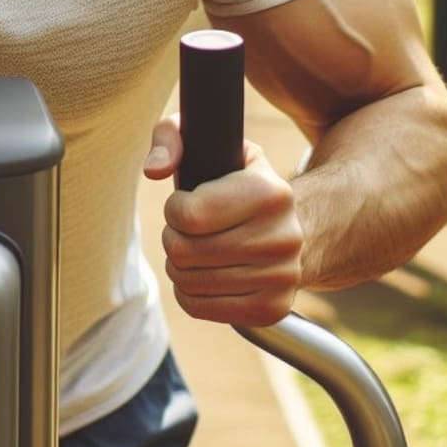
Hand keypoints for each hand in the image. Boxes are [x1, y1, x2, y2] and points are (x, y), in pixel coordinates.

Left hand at [143, 115, 302, 326]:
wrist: (293, 225)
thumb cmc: (236, 179)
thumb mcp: (210, 141)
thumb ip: (171, 136)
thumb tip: (154, 170)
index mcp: (269, 192)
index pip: (189, 215)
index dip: (174, 209)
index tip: (184, 203)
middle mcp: (283, 237)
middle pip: (184, 251)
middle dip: (173, 237)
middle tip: (184, 229)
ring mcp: (282, 277)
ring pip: (189, 282)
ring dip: (178, 265)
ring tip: (192, 249)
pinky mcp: (271, 309)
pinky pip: (201, 309)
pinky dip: (188, 293)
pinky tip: (199, 274)